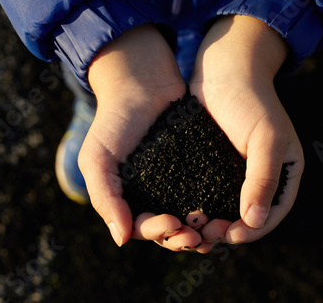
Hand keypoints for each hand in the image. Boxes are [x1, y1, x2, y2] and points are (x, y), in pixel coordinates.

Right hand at [79, 24, 211, 251]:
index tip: (171, 223)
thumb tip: (122, 240)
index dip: (156, 231)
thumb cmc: (114, 121)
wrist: (142, 82)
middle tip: (196, 236)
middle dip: (181, 236)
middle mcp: (153, 193)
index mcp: (129, 197)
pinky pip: (207, 190)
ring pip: (190, 215)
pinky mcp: (198, 166)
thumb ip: (104, 198)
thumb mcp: (97, 159)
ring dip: (201, 227)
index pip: (143, 226)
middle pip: (170, 227)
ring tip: (213, 229)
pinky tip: (225, 206)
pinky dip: (214, 203)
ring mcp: (176, 181)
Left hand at [189, 15, 303, 243]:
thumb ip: (264, 179)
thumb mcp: (266, 138)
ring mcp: (235, 170)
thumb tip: (254, 222)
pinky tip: (180, 209)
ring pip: (225, 208)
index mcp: (284, 172)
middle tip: (203, 233)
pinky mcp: (212, 163)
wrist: (224, 67)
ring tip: (190, 224)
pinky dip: (197, 204)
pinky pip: (207, 191)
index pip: (272, 214)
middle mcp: (261, 175)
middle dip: (227, 230)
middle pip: (247, 217)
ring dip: (209, 222)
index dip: (252, 231)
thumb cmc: (252, 98)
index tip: (228, 236)